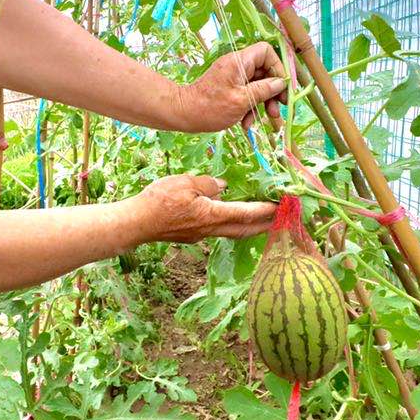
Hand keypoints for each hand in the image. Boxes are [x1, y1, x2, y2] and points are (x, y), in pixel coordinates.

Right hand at [130, 175, 276, 242]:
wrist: (136, 223)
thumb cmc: (158, 202)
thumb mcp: (185, 183)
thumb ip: (207, 184)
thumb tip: (222, 186)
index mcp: (212, 215)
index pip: (246, 213)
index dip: (266, 210)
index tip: (283, 206)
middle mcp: (210, 229)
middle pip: (245, 230)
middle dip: (265, 225)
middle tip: (281, 218)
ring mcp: (200, 235)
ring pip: (232, 232)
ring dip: (249, 226)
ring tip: (262, 219)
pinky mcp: (191, 235)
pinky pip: (218, 230)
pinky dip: (231, 224)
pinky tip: (228, 216)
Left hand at [173, 42, 288, 132]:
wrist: (184, 115)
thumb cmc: (210, 107)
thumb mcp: (242, 100)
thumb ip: (264, 90)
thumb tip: (281, 83)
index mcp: (239, 62)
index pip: (266, 52)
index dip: (278, 67)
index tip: (282, 86)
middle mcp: (237, 66)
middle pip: (265, 71)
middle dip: (273, 91)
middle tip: (280, 107)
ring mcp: (233, 78)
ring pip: (257, 86)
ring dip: (263, 103)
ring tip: (268, 119)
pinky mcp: (229, 89)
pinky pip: (247, 94)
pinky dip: (250, 108)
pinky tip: (246, 123)